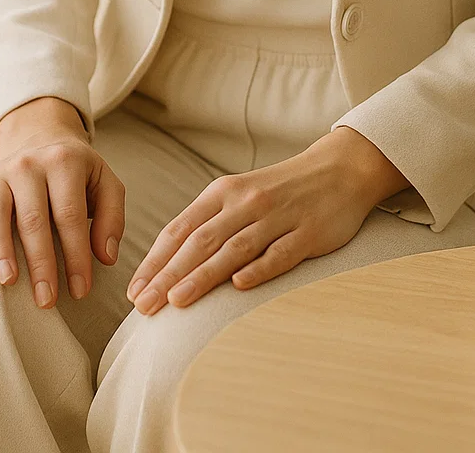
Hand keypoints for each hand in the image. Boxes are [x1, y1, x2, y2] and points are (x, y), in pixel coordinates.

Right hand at [0, 97, 125, 309]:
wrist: (42, 137)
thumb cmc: (77, 174)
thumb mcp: (105, 184)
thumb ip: (111, 218)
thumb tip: (106, 258)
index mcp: (65, 163)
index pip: (70, 216)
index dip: (76, 255)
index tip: (80, 291)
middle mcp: (30, 164)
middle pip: (34, 219)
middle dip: (41, 263)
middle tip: (46, 300)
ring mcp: (1, 171)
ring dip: (1, 250)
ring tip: (9, 282)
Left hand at [126, 127, 403, 313]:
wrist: (340, 168)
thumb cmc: (282, 189)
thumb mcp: (241, 196)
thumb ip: (209, 223)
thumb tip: (168, 263)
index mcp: (225, 192)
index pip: (181, 229)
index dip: (155, 261)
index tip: (134, 292)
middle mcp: (247, 202)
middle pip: (201, 241)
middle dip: (168, 275)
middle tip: (143, 306)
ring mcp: (278, 217)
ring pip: (234, 248)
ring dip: (203, 275)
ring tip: (177, 300)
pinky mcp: (308, 232)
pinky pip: (280, 253)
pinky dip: (259, 268)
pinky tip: (239, 286)